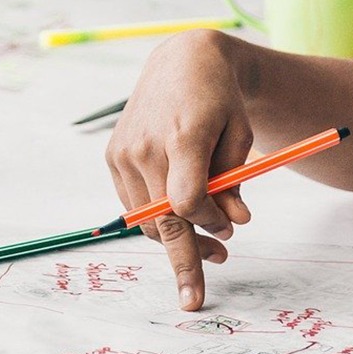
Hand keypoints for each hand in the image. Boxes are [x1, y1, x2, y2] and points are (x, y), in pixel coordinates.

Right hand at [104, 31, 255, 311]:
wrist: (181, 63)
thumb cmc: (218, 100)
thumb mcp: (240, 135)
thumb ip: (235, 182)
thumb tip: (235, 225)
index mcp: (182, 137)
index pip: (187, 203)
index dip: (210, 224)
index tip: (229, 232)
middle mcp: (144, 147)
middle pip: (161, 221)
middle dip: (185, 259)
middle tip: (202, 290)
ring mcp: (123, 153)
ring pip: (145, 219)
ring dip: (173, 240)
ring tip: (210, 247)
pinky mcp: (112, 156)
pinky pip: (133, 205)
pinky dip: (156, 220)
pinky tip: (180, 217)